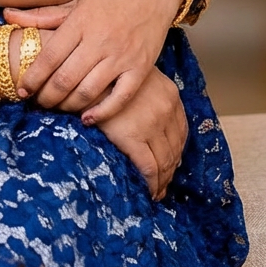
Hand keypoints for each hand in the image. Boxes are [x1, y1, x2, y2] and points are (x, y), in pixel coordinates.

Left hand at [4, 0, 182, 121]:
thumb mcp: (75, 2)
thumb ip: (42, 15)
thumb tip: (6, 16)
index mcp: (79, 23)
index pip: (49, 58)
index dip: (32, 78)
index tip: (22, 91)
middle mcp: (99, 41)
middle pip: (65, 79)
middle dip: (46, 97)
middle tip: (38, 103)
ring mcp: (121, 56)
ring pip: (88, 91)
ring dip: (68, 105)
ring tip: (58, 108)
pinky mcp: (140, 69)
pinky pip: (120, 98)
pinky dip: (102, 112)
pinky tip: (87, 119)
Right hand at [93, 67, 187, 199]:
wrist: (84, 74)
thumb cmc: (104, 75)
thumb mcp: (134, 78)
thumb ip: (147, 95)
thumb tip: (147, 119)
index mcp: (170, 93)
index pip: (181, 130)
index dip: (177, 150)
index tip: (172, 163)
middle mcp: (167, 108)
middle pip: (175, 147)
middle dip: (171, 169)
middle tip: (164, 183)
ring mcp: (152, 123)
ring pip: (165, 160)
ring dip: (163, 179)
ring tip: (157, 190)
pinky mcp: (133, 137)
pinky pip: (149, 167)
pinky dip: (152, 183)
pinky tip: (150, 192)